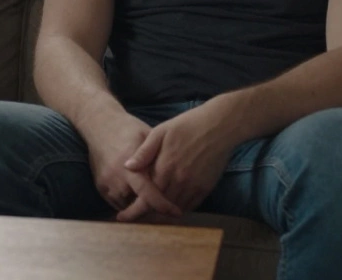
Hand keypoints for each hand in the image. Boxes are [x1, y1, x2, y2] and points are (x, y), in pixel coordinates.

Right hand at [81, 111, 180, 220]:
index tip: (177, 212)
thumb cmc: (128, 129)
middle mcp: (116, 179)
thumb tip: (178, 175)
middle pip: (138, 206)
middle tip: (169, 213)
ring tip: (154, 204)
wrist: (99, 125)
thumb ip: (159, 158)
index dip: (163, 206)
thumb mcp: (148, 137)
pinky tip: (138, 197)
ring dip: (140, 208)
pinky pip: (117, 204)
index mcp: (130, 167)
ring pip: (127, 208)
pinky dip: (129, 203)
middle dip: (154, 211)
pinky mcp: (100, 187)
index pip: (148, 194)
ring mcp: (107, 184)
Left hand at [119, 101, 235, 220]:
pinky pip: (190, 206)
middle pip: (158, 208)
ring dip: (162, 214)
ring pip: (174, 209)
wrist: (220, 126)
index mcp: (164, 168)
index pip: (145, 198)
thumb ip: (144, 152)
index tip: (122, 217)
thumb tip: (127, 167)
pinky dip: (178, 209)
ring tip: (149, 214)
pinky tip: (170, 207)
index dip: (133, 211)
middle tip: (133, 217)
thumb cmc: (188, 125)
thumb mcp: (160, 131)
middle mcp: (179, 181)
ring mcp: (194, 186)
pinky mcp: (206, 188)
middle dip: (145, 215)